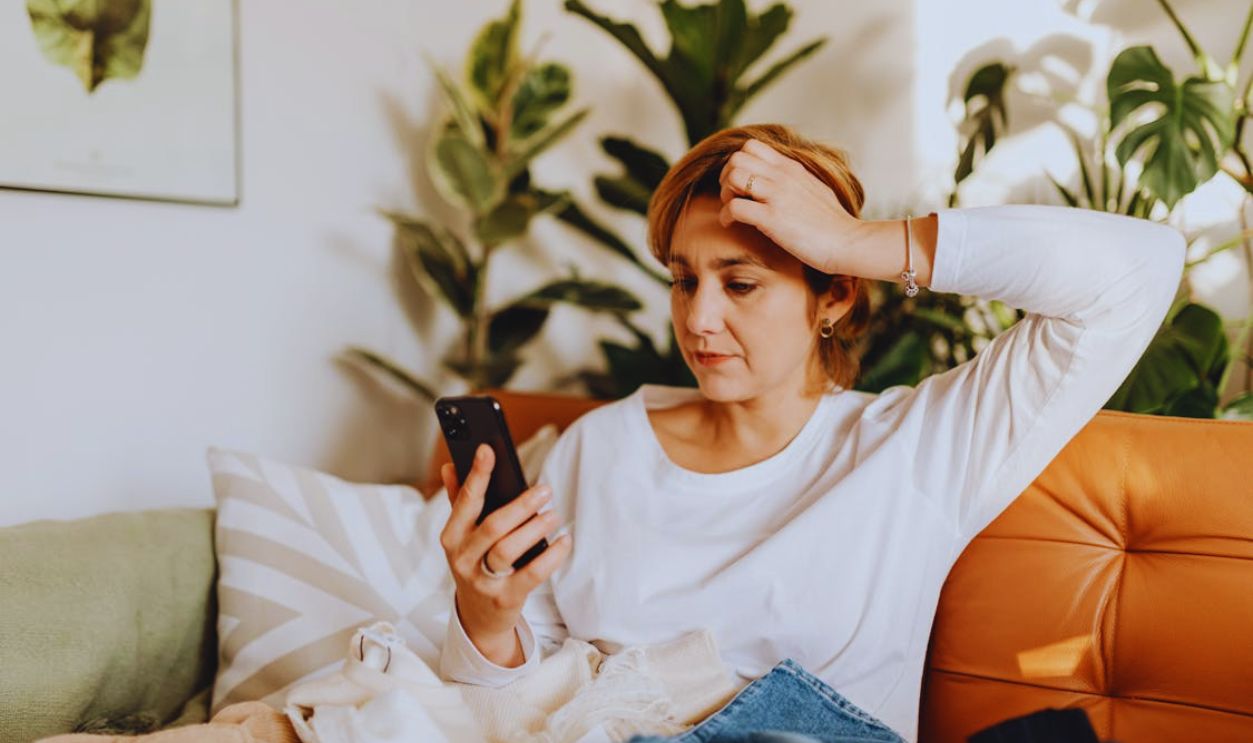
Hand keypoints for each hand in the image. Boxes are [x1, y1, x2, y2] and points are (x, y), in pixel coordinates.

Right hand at [438, 444, 571, 664]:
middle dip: (521, 505)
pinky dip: (551, 556)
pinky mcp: (505, 598)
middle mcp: (463, 558)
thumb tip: (451, 466)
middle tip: (545, 490)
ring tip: (554, 514)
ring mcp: (482, 581)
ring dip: (535, 528)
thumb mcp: (462, 536)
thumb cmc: (475, 565)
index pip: (465, 501)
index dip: (477, 474)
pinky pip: (531, 574)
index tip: (488, 449)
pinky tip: (564, 541)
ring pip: (509, 550)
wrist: (478, 618)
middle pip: (493, 526)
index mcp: (452, 537)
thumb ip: (458, 501)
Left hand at [717, 138, 863, 273]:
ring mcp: (777, 196)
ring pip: (733, 177)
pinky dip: (726, 216)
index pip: (751, 146)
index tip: (740, 184)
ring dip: (725, 194)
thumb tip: (780, 181)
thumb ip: (795, 181)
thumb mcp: (814, 189)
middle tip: (731, 196)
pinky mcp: (772, 219)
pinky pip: (735, 207)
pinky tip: (731, 225)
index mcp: (791, 168)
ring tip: (732, 210)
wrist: (848, 242)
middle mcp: (782, 177)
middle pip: (736, 158)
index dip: (738, 163)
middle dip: (726, 177)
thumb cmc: (833, 223)